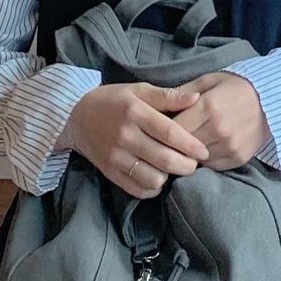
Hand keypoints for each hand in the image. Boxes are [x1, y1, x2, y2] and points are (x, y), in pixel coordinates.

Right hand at [57, 82, 210, 199]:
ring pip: (153, 178)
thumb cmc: (114, 100)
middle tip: (194, 163)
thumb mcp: (138, 90)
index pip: (170, 133)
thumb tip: (195, 98)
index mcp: (135, 112)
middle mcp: (125, 136)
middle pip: (165, 159)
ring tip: (173, 168)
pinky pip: (138, 189)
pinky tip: (157, 176)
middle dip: (186, 165)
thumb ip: (167, 96)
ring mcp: (116, 157)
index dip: (191, 145)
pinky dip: (153, 188)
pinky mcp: (110, 172)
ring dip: (169, 177)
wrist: (76, 117)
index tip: (204, 152)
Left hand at [168, 72, 272, 170]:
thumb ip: (184, 91)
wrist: (272, 99)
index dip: (162, 129)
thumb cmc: (236, 86)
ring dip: (188, 153)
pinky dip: (204, 159)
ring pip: (195, 158)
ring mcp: (229, 146)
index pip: (174, 128)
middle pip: (182, 145)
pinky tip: (204, 147)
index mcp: (209, 107)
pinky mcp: (237, 159)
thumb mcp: (210, 79)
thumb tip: (159, 103)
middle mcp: (219, 129)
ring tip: (185, 143)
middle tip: (165, 138)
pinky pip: (210, 165)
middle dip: (172, 143)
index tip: (156, 127)